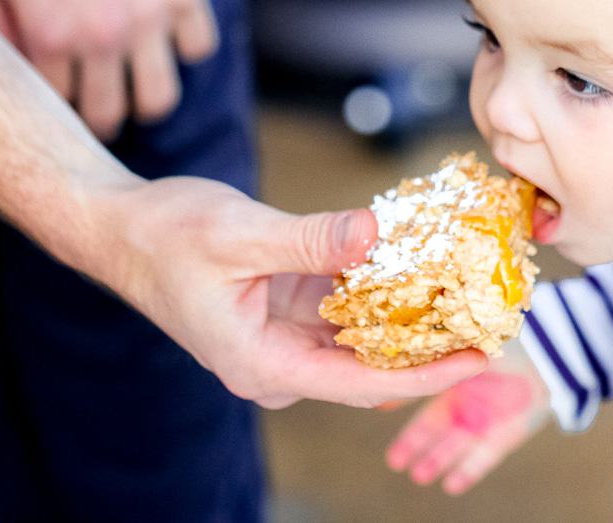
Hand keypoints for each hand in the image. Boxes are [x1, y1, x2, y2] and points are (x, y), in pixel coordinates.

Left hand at [0, 0, 215, 139]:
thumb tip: (8, 48)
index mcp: (51, 34)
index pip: (55, 102)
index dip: (55, 100)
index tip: (59, 91)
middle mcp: (104, 39)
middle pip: (110, 115)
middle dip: (101, 117)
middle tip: (99, 104)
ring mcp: (151, 22)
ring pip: (161, 98)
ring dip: (148, 98)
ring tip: (140, 87)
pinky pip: (197, 47)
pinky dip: (185, 46)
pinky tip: (169, 31)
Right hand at [89, 176, 487, 408]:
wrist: (120, 228)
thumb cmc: (164, 235)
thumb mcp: (239, 233)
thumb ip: (309, 240)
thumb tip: (375, 236)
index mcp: (263, 363)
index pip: (361, 384)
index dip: (426, 375)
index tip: (480, 358)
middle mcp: (279, 363)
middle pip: (370, 369)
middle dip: (430, 349)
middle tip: (492, 322)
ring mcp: (284, 339)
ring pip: (362, 341)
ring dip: (411, 321)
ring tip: (471, 296)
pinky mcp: (288, 313)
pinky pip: (345, 311)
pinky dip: (382, 294)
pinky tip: (421, 270)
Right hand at [386, 346, 549, 493]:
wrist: (552, 359)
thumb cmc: (513, 347)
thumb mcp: (473, 347)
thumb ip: (446, 354)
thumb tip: (414, 351)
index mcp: (458, 379)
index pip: (425, 397)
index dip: (404, 403)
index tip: (381, 414)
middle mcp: (467, 402)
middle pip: (434, 429)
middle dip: (415, 446)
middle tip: (394, 461)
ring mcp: (484, 421)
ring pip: (454, 447)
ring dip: (437, 462)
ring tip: (418, 476)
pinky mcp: (505, 437)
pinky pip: (483, 459)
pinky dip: (468, 472)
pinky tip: (452, 486)